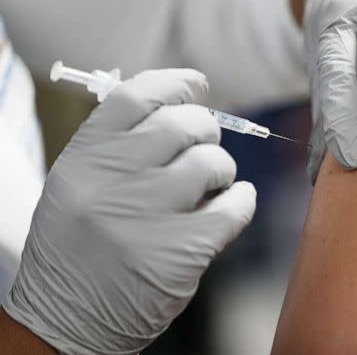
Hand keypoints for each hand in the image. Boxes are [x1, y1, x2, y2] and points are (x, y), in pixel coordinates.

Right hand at [2, 70, 256, 353]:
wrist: (68, 320)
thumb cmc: (79, 246)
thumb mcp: (79, 185)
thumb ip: (120, 146)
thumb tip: (181, 106)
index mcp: (84, 158)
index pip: (137, 95)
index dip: (175, 83)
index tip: (197, 85)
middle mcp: (113, 181)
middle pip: (183, 123)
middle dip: (206, 129)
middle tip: (205, 144)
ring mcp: (147, 216)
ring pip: (212, 162)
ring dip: (222, 168)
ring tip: (212, 184)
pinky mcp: (181, 252)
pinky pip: (235, 206)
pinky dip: (242, 200)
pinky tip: (233, 204)